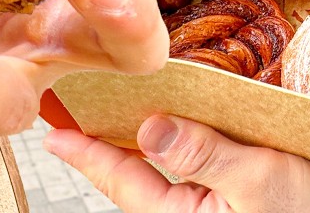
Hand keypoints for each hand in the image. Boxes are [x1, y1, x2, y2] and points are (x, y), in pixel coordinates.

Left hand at [46, 115, 309, 212]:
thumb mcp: (258, 177)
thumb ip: (201, 151)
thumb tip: (148, 127)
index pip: (120, 178)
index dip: (85, 150)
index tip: (52, 129)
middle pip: (129, 174)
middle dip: (102, 140)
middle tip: (69, 106)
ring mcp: (197, 212)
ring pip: (152, 172)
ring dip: (130, 139)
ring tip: (104, 108)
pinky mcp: (216, 204)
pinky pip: (178, 171)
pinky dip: (163, 145)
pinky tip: (157, 124)